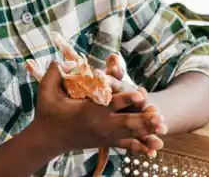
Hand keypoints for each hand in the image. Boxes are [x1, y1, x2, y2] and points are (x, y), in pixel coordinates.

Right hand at [29, 61, 165, 156]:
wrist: (48, 139)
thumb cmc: (47, 113)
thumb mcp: (45, 91)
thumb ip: (54, 72)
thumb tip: (64, 60)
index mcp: (88, 111)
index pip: (110, 104)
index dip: (126, 99)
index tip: (140, 94)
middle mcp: (99, 124)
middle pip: (126, 122)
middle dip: (144, 119)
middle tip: (160, 115)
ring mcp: (104, 135)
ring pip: (130, 133)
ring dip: (147, 130)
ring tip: (163, 128)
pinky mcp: (106, 142)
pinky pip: (126, 145)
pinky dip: (141, 146)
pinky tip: (154, 148)